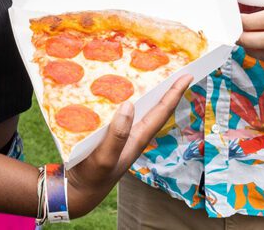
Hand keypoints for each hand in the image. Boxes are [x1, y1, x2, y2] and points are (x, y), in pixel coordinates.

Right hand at [65, 75, 191, 217]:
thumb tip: (130, 105)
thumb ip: (117, 134)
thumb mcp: (104, 157)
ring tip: (154, 76)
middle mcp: (133, 135)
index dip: (173, 94)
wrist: (75, 191)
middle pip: (155, 109)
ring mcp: (121, 136)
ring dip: (148, 93)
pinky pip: (122, 113)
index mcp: (136, 139)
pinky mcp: (108, 135)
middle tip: (176, 71)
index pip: (160, 113)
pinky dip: (126, 99)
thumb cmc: (91, 177)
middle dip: (166, 90)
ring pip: (140, 110)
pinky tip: (121, 92)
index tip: (187, 76)